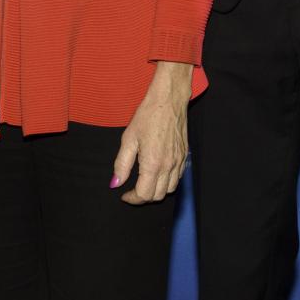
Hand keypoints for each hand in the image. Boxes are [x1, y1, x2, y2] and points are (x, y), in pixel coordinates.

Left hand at [112, 61, 192, 204]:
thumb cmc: (147, 115)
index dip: (132, 199)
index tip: (124, 194)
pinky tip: (158, 172)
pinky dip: (168, 182)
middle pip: (158, 196)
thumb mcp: (129, 138)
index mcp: (153, 163)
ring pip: (170, 190)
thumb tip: (115, 184)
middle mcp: (169, 166)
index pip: (144, 195)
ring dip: (157, 191)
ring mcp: (179, 162)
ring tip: (145, 182)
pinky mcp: (185, 156)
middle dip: (144, 197)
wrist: (169, 100)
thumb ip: (121, 164)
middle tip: (132, 188)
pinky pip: (178, 178)